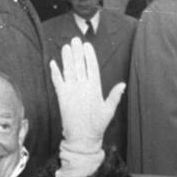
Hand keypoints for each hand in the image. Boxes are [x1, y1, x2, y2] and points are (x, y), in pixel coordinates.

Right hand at [49, 37, 124, 154]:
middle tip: (75, 39)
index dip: (89, 56)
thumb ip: (114, 97)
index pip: (92, 68)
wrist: (84, 137)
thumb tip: (123, 85)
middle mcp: (83, 86)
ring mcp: (72, 90)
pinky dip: (55, 73)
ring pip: (69, 70)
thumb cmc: (98, 125)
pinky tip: (54, 63)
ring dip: (67, 59)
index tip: (87, 45)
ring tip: (66, 46)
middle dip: (77, 53)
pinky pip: (58, 81)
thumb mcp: (108, 111)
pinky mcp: (62, 96)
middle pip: (79, 66)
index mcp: (94, 88)